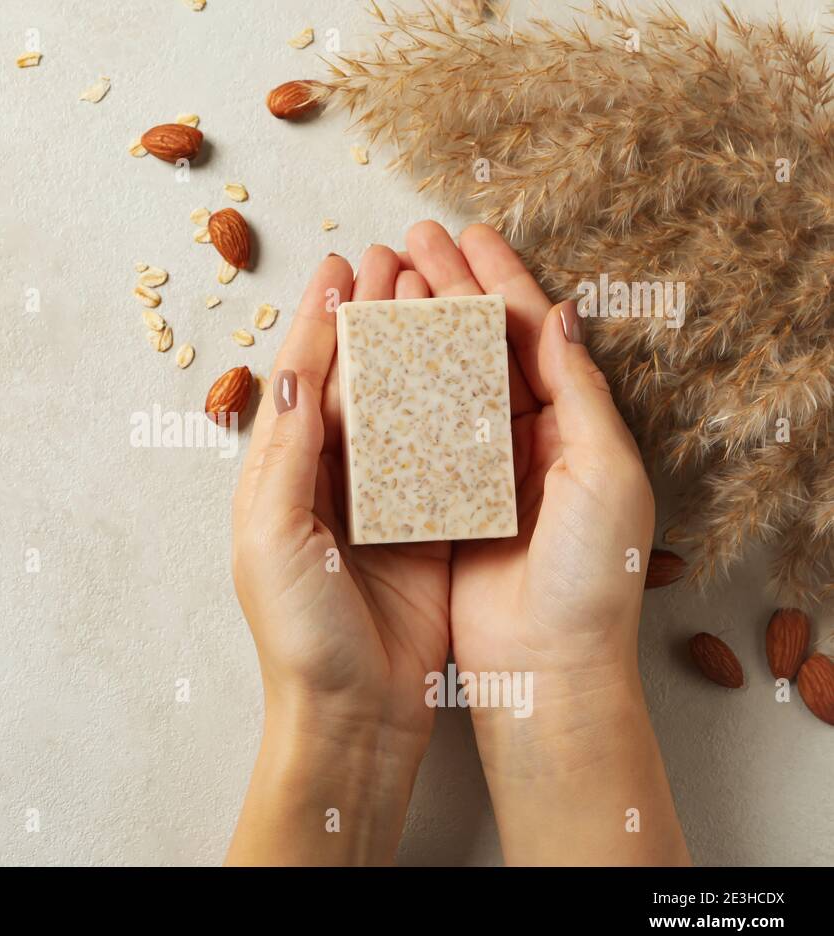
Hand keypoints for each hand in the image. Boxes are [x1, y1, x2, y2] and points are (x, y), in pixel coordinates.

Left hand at [226, 248, 449, 864]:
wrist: (353, 714)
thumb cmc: (300, 633)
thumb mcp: (272, 538)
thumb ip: (286, 451)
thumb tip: (296, 365)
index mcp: (281, 476)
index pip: (303, 379)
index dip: (319, 320)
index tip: (341, 265)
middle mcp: (328, 480)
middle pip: (352, 379)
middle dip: (368, 317)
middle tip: (392, 257)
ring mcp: (381, 500)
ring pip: (398, 404)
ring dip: (412, 346)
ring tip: (431, 289)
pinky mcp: (428, 525)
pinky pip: (442, 451)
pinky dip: (453, 404)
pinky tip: (470, 363)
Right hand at [401, 221, 687, 864]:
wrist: (548, 668)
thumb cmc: (591, 576)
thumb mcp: (605, 475)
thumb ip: (582, 392)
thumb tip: (560, 312)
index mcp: (571, 424)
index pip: (528, 332)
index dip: (497, 279)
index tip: (465, 233)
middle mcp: (522, 439)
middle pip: (479, 344)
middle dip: (446, 287)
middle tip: (410, 237)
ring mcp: (475, 468)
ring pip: (440, 378)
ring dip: (413, 327)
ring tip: (382, 278)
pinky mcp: (436, 501)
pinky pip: (410, 432)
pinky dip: (390, 390)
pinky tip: (363, 358)